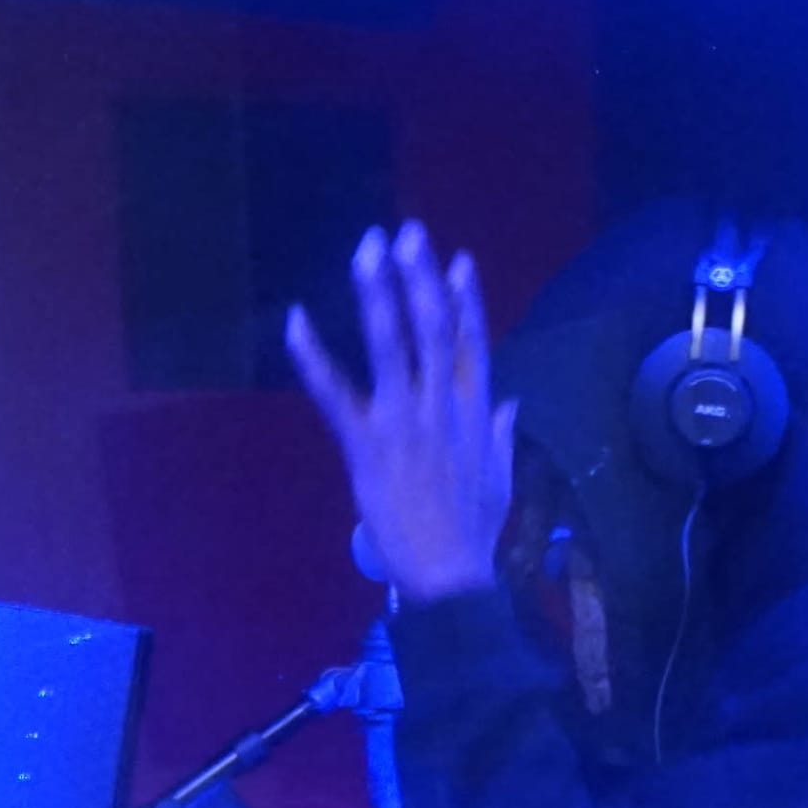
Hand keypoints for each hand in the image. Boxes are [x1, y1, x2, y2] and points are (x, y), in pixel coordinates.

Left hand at [288, 222, 516, 602]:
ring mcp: (403, 420)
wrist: (450, 574)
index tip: (458, 258)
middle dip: (419, 276)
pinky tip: (295, 321)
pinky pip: (334, 392)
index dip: (464, 298)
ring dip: (378, 292)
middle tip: (405, 233)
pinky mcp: (365, 443)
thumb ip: (504, 434)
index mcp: (475, 410)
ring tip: (368, 251)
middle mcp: (441, 404)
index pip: (470, 341)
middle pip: (431, 326)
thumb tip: (511, 403)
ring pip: (390, 343)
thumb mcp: (502, 476)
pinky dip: (313, 356)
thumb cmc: (474, 530)